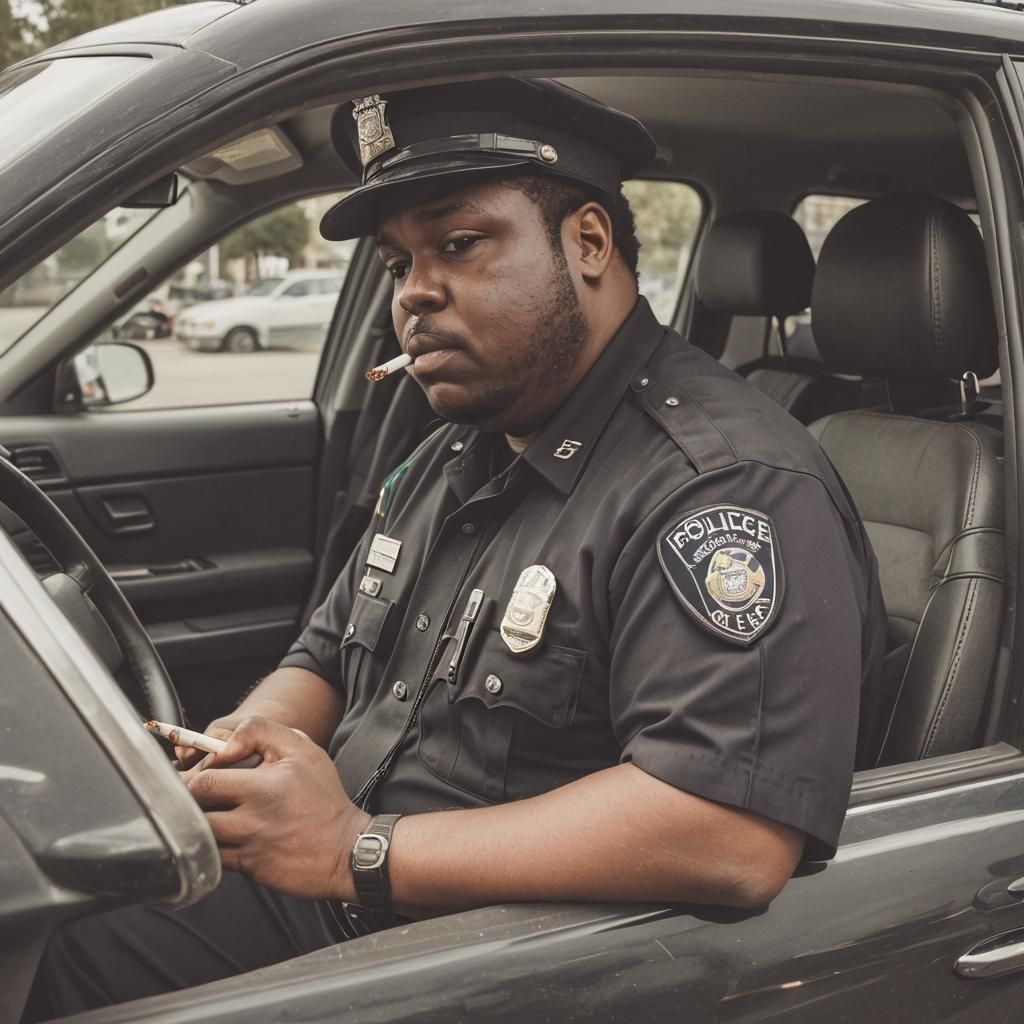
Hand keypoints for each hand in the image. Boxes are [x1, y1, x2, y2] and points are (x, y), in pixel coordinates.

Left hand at [185, 716, 369, 898]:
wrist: (346, 849)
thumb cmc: (323, 798)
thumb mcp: (303, 750)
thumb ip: (262, 731)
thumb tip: (225, 743)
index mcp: (266, 785)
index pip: (207, 777)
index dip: (195, 774)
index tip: (202, 772)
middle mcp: (255, 817)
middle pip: (196, 806)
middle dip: (190, 797)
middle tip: (195, 792)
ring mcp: (250, 846)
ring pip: (200, 832)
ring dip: (198, 821)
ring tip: (208, 811)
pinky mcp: (249, 868)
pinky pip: (214, 855)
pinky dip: (211, 844)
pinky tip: (224, 834)